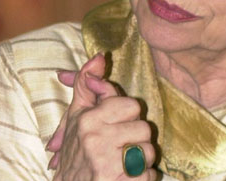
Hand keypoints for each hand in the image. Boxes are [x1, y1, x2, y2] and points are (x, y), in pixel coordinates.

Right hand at [46, 54, 157, 179]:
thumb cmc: (76, 154)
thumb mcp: (76, 118)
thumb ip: (87, 86)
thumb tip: (100, 56)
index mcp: (88, 120)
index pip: (131, 105)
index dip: (128, 116)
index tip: (117, 126)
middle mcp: (96, 140)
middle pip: (144, 128)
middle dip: (137, 139)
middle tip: (121, 147)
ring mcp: (106, 164)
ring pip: (149, 152)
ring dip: (141, 161)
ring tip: (124, 164)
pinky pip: (149, 176)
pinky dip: (142, 179)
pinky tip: (126, 178)